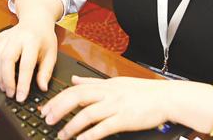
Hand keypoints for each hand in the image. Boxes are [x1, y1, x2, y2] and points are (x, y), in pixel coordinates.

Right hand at [0, 13, 57, 101]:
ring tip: (3, 89)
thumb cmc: (44, 38)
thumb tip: (43, 87)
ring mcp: (6, 36)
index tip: (21, 96)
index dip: (22, 82)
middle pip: (7, 60)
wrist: (36, 20)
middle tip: (10, 94)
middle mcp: (17, 37)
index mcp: (32, 41)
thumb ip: (46, 72)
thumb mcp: (51, 54)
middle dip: (7, 80)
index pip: (26, 64)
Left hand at [41, 76, 171, 139]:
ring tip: (62, 135)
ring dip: (71, 125)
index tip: (46, 108)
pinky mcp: (124, 119)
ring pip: (87, 114)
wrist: (166, 98)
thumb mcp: (115, 82)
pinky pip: (103, 127)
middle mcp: (107, 94)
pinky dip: (90, 134)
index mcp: (104, 85)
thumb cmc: (142, 92)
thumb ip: (92, 81)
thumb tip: (74, 78)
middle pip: (76, 98)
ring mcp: (116, 106)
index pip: (75, 89)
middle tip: (47, 120)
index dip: (58, 99)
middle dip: (58, 109)